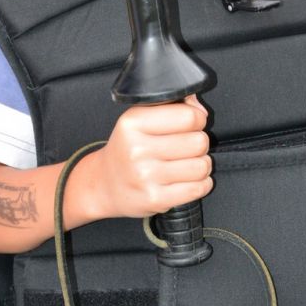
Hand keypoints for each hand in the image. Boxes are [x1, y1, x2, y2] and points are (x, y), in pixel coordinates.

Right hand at [90, 95, 212, 218]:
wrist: (103, 184)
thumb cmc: (128, 148)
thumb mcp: (139, 118)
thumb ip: (172, 106)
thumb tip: (200, 110)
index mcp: (133, 123)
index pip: (189, 116)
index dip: (197, 119)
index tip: (191, 124)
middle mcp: (137, 149)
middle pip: (198, 142)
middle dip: (199, 143)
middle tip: (186, 147)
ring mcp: (145, 177)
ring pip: (201, 166)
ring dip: (201, 165)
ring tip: (187, 164)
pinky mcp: (155, 199)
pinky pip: (199, 188)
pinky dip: (201, 184)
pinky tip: (187, 180)